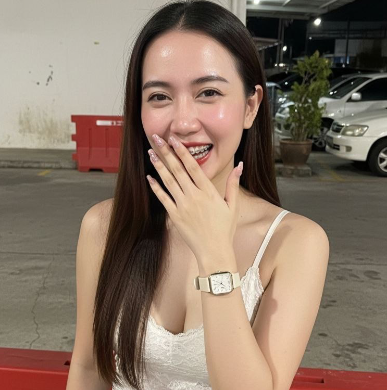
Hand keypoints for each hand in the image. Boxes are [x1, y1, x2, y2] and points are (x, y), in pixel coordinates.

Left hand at [146, 134, 242, 259]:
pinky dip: (156, 187)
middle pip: (178, 170)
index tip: (174, 140)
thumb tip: (240, 165)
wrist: (214, 251)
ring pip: (169, 181)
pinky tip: (149, 177)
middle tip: (157, 138)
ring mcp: (183, 206)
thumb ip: (233, 184)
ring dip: (159, 166)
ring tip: (151, 152)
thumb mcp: (232, 205)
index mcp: (209, 192)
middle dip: (166, 153)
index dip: (182, 152)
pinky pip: (163, 198)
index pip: (193, 167)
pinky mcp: (175, 216)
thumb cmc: (224, 229)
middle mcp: (194, 196)